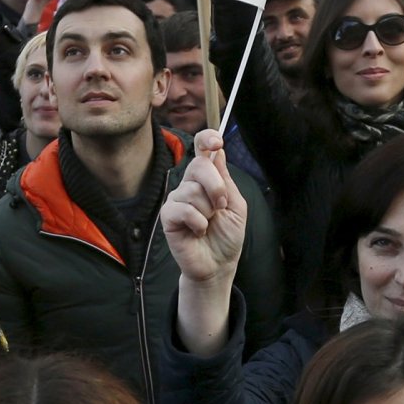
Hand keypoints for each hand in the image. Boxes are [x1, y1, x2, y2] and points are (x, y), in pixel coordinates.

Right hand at [161, 131, 247, 287]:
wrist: (219, 264)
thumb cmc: (227, 236)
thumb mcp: (235, 205)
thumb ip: (225, 180)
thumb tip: (216, 152)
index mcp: (207, 179)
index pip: (201, 150)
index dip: (206, 139)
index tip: (216, 143)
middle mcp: (189, 185)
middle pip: (199, 165)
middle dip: (216, 186)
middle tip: (221, 207)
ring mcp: (177, 199)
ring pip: (192, 190)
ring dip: (208, 211)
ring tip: (208, 224)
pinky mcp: (168, 216)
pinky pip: (183, 208)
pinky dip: (197, 222)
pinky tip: (198, 231)